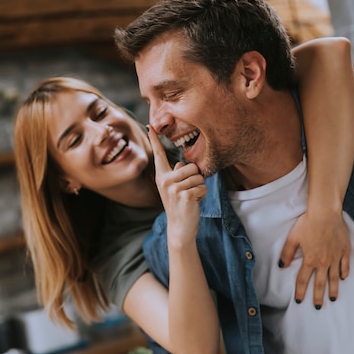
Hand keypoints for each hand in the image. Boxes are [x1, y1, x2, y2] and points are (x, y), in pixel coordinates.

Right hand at [147, 126, 206, 247]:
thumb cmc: (180, 204)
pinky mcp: (184, 196)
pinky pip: (203, 188)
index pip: (159, 155)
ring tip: (190, 197)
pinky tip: (194, 203)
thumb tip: (183, 165)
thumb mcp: (175, 187)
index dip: (155, 140)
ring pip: (199, 178)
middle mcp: (165, 180)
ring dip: (200, 188)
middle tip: (188, 191)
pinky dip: (202, 196)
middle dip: (196, 179)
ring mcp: (174, 188)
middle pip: (191, 167)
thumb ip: (178, 173)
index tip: (151, 126)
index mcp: (162, 176)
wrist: (180, 227)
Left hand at [279, 209, 350, 308]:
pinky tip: (343, 278)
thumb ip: (287, 253)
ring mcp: (336, 257)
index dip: (300, 291)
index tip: (299, 300)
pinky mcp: (345, 251)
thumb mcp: (293, 238)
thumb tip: (282, 266)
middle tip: (317, 307)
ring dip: (333, 289)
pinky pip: (345, 266)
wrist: (326, 213)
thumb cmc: (308, 223)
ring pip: (334, 278)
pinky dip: (344, 273)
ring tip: (333, 298)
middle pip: (320, 283)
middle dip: (318, 296)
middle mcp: (323, 262)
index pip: (303, 280)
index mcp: (310, 260)